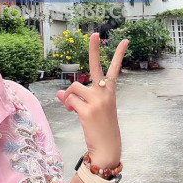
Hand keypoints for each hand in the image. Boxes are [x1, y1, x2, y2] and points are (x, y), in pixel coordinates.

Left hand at [56, 33, 128, 168]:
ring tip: (70, 107)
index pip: (114, 69)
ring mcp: (97, 101)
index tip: (124, 40)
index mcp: (109, 91)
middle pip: (96, 66)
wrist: (108, 148)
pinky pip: (70, 100)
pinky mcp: (87, 111)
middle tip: (94, 33)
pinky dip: (66, 105)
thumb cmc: (101, 128)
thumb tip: (58, 94)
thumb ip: (78, 98)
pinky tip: (71, 112)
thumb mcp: (91, 110)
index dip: (119, 54)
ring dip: (67, 97)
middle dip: (94, 48)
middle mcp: (105, 93)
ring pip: (74, 87)